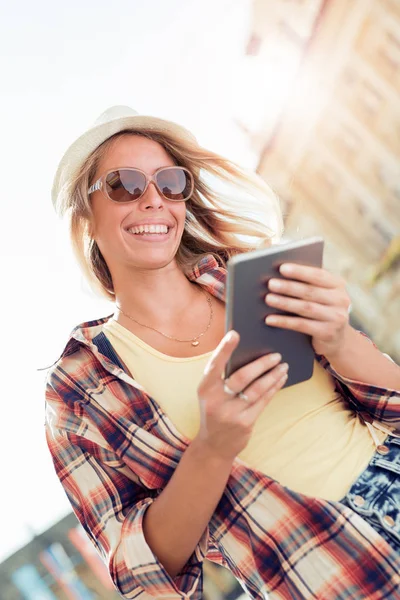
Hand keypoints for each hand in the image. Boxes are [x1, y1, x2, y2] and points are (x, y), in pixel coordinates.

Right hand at [195, 331, 287, 461]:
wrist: (214, 445)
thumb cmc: (215, 410)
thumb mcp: (211, 394)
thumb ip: (222, 377)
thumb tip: (247, 352)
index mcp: (205, 388)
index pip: (214, 365)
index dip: (224, 349)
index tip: (235, 333)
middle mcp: (216, 400)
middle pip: (242, 377)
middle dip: (261, 364)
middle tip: (276, 354)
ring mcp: (231, 413)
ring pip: (257, 389)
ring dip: (272, 376)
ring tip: (283, 365)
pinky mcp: (245, 423)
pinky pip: (263, 401)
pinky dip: (274, 388)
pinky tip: (281, 379)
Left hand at [264, 263, 351, 358]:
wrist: (337, 338)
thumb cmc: (321, 309)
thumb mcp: (321, 295)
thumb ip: (307, 284)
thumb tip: (278, 275)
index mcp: (338, 285)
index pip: (318, 275)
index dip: (300, 271)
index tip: (282, 268)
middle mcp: (341, 300)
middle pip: (310, 291)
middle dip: (288, 287)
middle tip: (270, 284)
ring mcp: (336, 317)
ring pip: (305, 308)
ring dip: (284, 303)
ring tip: (268, 299)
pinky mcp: (328, 333)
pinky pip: (302, 325)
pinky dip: (284, 321)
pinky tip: (270, 319)